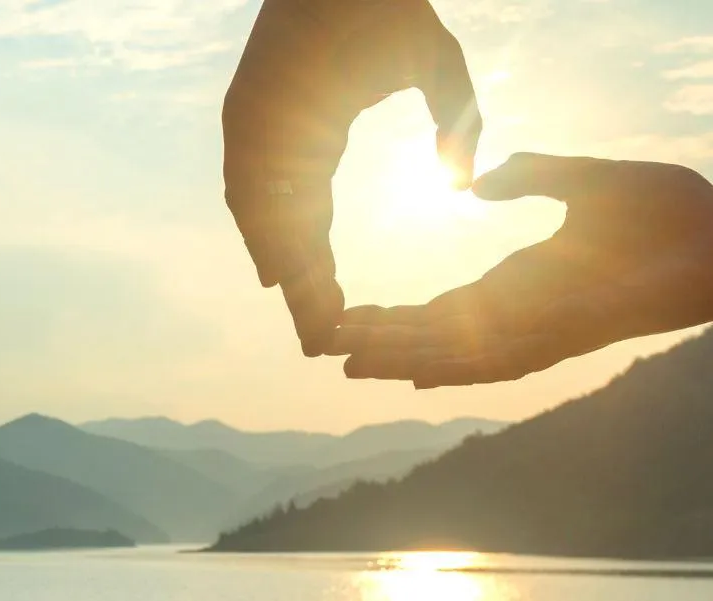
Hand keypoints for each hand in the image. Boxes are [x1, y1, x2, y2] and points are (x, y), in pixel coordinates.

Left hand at [222, 0, 482, 356]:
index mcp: (311, 148)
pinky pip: (250, 180)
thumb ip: (456, 122)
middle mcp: (277, 151)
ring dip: (282, 270)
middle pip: (284, 235)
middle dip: (301, 290)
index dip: (322, 274)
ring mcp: (257, 133)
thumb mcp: (440, 71)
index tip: (339, 318)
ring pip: (264, 218)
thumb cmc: (389, 8)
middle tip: (318, 344)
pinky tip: (277, 270)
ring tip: (307, 323)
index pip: (313, 227)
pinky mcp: (245, 112)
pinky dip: (261, 226)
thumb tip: (459, 182)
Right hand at [333, 153, 712, 387]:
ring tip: (347, 360)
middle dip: (381, 344)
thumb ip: (533, 175)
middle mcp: (522, 316)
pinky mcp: (563, 335)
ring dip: (400, 360)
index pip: (444, 309)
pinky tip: (410, 374)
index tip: (353, 314)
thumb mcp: (587, 179)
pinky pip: (495, 359)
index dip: (397, 316)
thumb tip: (481, 183)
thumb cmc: (670, 212)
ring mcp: (541, 330)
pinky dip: (449, 368)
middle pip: (435, 339)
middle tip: (327, 344)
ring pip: (453, 355)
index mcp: (522, 284)